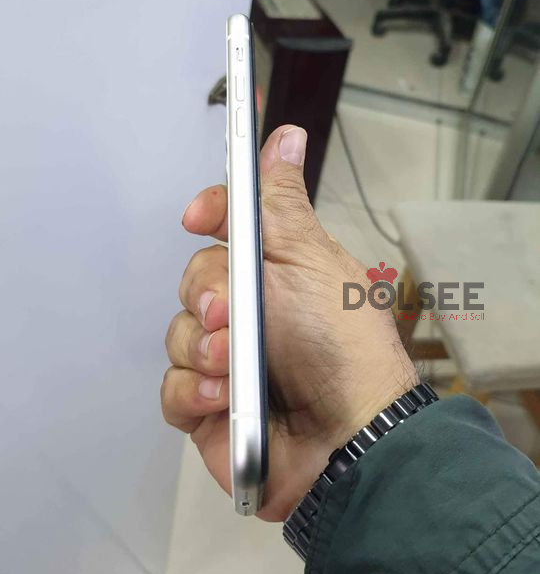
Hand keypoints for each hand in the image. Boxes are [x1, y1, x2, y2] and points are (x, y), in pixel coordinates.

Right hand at [162, 125, 417, 520]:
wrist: (348, 436)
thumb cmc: (341, 345)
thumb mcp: (310, 259)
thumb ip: (280, 202)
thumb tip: (285, 137)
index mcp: (277, 271)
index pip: (225, 227)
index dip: (209, 215)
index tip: (199, 217)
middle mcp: (250, 313)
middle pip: (193, 279)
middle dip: (208, 296)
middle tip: (233, 316)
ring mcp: (227, 362)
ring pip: (177, 335)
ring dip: (204, 349)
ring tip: (238, 367)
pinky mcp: (209, 408)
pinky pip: (172, 388)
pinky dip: (195, 391)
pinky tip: (226, 398)